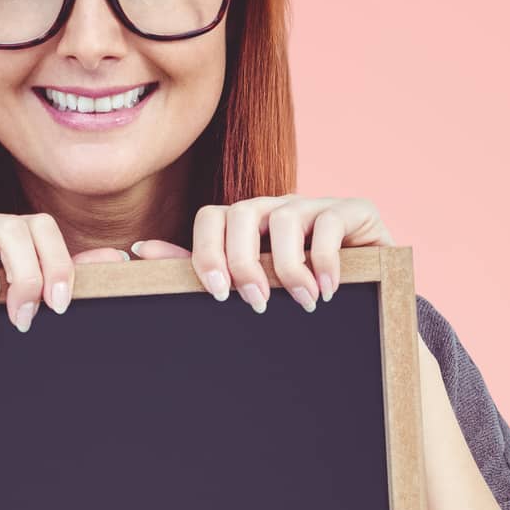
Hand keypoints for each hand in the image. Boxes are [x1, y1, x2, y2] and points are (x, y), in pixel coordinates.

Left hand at [128, 195, 394, 312]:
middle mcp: (275, 209)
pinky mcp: (353, 210)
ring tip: (301, 303)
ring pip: (285, 217)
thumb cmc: (300, 295)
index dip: (208, 253)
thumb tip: (140, 250)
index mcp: (245, 226)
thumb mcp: (253, 287)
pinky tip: (326, 291)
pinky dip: (325, 260)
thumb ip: (203, 269)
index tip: (219, 293)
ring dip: (289, 267)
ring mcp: (314, 206)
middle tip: (256, 302)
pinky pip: (329, 223)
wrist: (370, 302)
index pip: (211, 219)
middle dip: (244, 261)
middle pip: (242, 214)